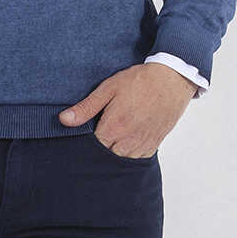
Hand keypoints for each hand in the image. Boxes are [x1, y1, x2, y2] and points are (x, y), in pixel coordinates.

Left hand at [58, 62, 195, 156]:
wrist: (172, 79)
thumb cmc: (139, 81)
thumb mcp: (108, 88)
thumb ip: (86, 107)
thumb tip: (64, 120)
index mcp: (113, 127)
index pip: (91, 146)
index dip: (88, 138)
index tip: (91, 127)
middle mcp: (128, 140)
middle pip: (106, 154)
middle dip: (102, 145)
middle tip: (105, 127)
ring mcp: (142, 143)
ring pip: (122, 158)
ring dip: (116, 149)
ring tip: (117, 132)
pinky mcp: (154, 143)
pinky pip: (139, 157)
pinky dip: (132, 150)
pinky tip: (129, 137)